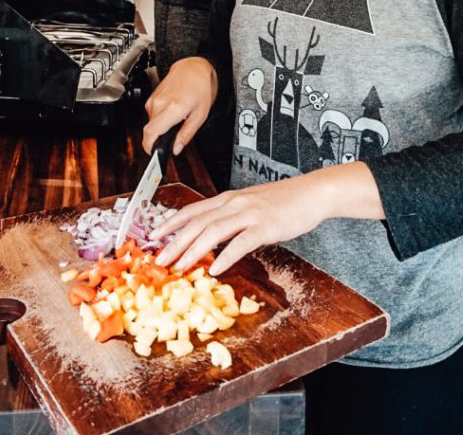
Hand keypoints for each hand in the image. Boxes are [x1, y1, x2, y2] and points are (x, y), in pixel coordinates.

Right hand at [142, 57, 217, 155]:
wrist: (193, 68)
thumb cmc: (200, 87)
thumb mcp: (200, 115)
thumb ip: (186, 134)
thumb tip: (176, 149)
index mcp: (172, 108)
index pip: (150, 133)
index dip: (150, 147)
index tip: (154, 154)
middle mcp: (159, 103)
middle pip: (150, 131)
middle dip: (160, 138)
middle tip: (174, 137)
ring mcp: (153, 99)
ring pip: (151, 123)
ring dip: (161, 127)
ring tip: (176, 119)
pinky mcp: (152, 97)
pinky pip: (152, 114)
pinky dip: (160, 118)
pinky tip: (172, 111)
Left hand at [152, 175, 330, 274]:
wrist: (310, 193)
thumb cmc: (281, 202)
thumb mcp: (249, 205)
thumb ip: (230, 218)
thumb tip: (210, 239)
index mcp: (228, 199)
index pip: (192, 210)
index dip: (170, 223)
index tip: (152, 236)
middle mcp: (234, 203)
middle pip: (197, 222)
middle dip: (175, 241)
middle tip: (159, 260)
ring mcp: (249, 213)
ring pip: (214, 230)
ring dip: (193, 250)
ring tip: (180, 267)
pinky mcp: (265, 225)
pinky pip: (241, 242)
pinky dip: (226, 256)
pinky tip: (216, 269)